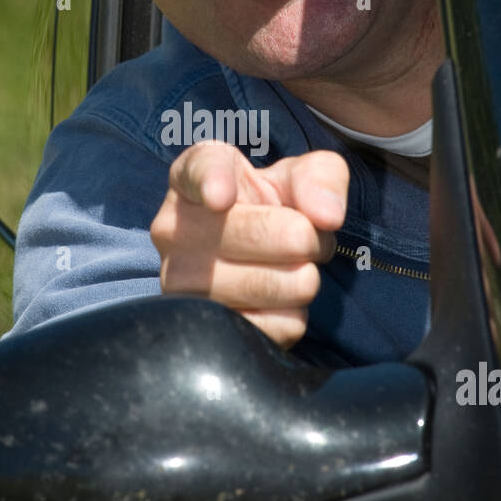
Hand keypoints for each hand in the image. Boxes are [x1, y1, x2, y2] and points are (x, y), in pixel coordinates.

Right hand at [150, 140, 349, 348]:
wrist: (254, 259)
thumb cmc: (272, 207)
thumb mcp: (298, 178)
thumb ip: (321, 177)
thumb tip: (327, 215)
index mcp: (191, 179)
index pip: (197, 172)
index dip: (211, 183)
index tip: (222, 197)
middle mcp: (173, 228)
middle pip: (259, 234)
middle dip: (308, 238)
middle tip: (307, 239)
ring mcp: (179, 283)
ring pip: (269, 285)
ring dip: (305, 278)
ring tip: (293, 267)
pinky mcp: (202, 327)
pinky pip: (272, 327)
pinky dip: (292, 315)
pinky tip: (277, 300)